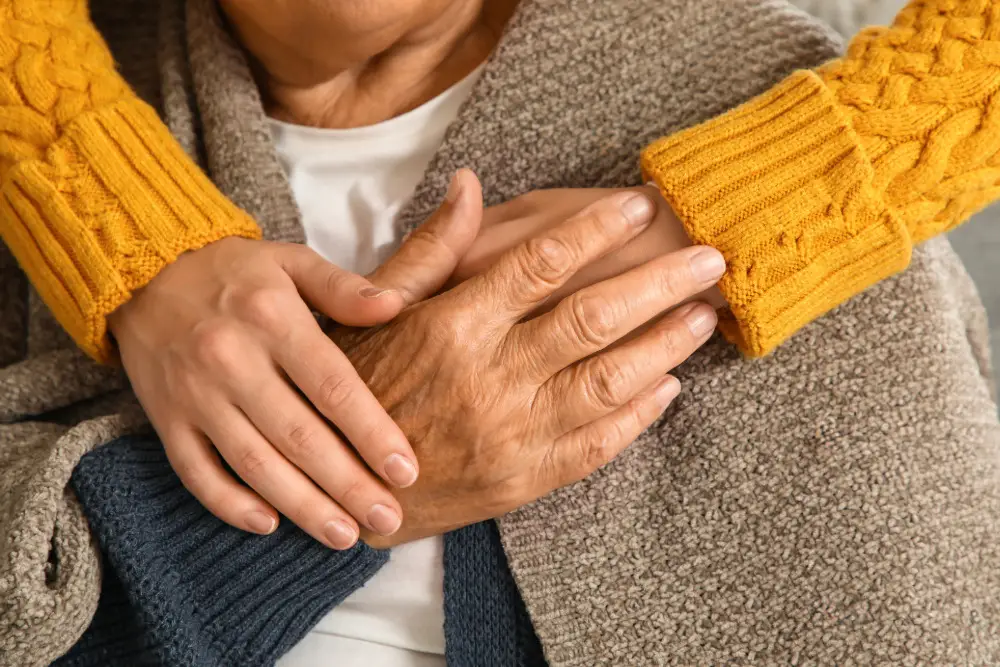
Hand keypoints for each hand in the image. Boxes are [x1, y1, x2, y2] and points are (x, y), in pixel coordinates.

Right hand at [108, 230, 462, 548]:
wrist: (140, 271)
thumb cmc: (231, 271)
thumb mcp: (290, 261)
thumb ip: (343, 288)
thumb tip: (395, 306)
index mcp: (273, 319)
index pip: (333, 387)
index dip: (372, 433)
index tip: (405, 472)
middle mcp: (232, 361)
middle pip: (299, 437)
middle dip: (348, 485)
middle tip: (387, 519)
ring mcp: (195, 395)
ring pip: (253, 463)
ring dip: (301, 506)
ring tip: (344, 535)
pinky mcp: (166, 419)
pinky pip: (195, 472)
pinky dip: (229, 504)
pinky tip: (268, 525)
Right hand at [330, 171, 726, 547]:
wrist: (347, 488)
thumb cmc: (361, 386)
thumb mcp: (380, 310)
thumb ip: (433, 248)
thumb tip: (469, 183)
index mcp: (453, 325)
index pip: (541, 263)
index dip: (598, 229)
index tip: (641, 205)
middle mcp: (489, 377)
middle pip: (594, 317)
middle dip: (660, 282)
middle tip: (710, 258)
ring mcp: (512, 434)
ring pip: (609, 381)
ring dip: (665, 345)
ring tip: (702, 315)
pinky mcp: (525, 479)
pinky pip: (598, 445)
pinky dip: (640, 414)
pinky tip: (668, 386)